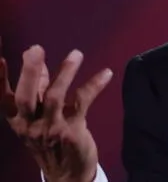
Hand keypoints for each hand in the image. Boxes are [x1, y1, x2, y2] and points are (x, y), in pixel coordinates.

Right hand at [0, 41, 112, 181]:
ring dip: (65, 73)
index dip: (0, 80)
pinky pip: (82, 103)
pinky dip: (94, 85)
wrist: (67, 174)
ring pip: (55, 98)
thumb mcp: (38, 115)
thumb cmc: (51, 138)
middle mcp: (29, 125)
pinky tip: (106, 73)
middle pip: (26, 97)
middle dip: (31, 72)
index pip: (5, 98)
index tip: (0, 58)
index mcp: (18, 120)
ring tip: (76, 54)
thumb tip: (37, 60)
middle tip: (35, 49)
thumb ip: (39, 88)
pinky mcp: (72, 130)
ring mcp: (50, 128)